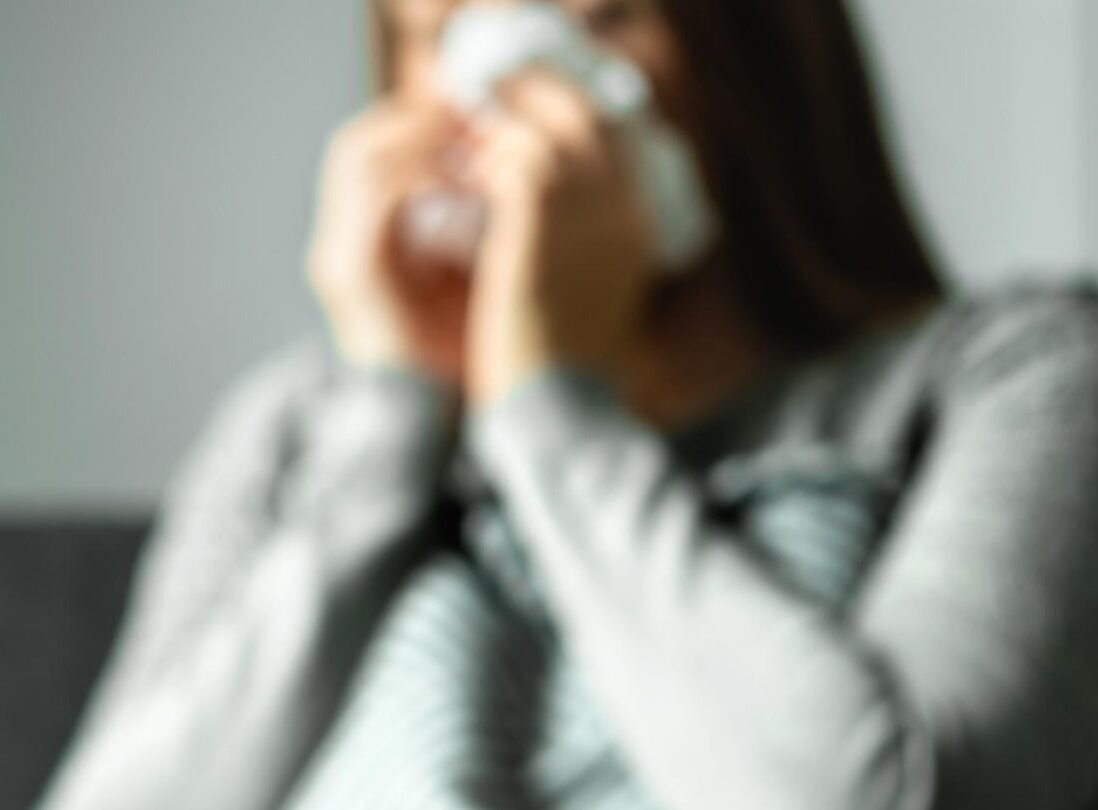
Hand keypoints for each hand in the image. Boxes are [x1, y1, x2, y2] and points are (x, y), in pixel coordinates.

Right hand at [305, 99, 471, 382]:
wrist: (439, 424)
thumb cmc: (458, 357)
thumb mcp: (464, 271)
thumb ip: (465, 220)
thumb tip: (498, 159)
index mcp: (357, 245)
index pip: (368, 151)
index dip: (418, 120)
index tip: (478, 112)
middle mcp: (335, 247)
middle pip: (355, 144)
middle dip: (420, 120)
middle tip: (480, 117)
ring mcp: (337, 260)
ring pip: (360, 157)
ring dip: (424, 139)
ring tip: (478, 144)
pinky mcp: (353, 275)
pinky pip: (378, 195)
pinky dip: (425, 174)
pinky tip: (471, 181)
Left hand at [464, 71, 654, 404]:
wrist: (561, 416)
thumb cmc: (565, 370)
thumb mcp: (588, 297)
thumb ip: (580, 245)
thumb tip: (545, 218)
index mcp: (639, 225)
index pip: (613, 134)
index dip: (563, 117)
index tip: (519, 123)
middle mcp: (624, 211)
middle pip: (585, 113)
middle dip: (529, 106)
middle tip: (483, 117)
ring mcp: (587, 217)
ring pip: (544, 129)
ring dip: (497, 132)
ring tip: (463, 149)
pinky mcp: (540, 232)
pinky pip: (511, 164)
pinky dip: (481, 165)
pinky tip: (457, 182)